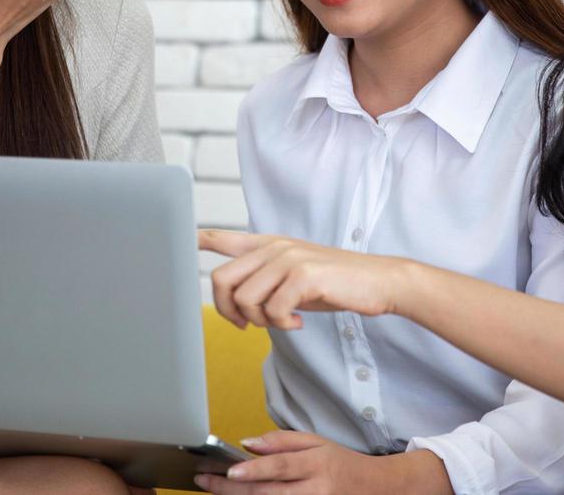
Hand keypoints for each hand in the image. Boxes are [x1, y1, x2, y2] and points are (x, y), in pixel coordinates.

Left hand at [194, 431, 447, 494]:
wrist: (376, 489)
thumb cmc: (343, 463)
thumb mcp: (317, 442)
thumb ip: (283, 441)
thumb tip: (249, 443)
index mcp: (317, 464)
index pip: (281, 466)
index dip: (255, 469)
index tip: (230, 469)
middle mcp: (315, 490)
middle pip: (268, 492)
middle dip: (233, 488)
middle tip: (206, 481)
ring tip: (215, 491)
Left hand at [198, 230, 410, 330]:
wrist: (378, 281)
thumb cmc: (335, 283)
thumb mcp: (295, 277)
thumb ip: (266, 280)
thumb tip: (236, 302)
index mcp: (270, 245)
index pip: (226, 238)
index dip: (202, 241)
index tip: (185, 241)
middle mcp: (275, 247)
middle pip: (221, 279)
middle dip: (226, 310)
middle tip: (247, 324)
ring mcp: (289, 259)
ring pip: (244, 299)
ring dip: (259, 321)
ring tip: (283, 321)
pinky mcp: (303, 275)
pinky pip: (272, 311)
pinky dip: (282, 325)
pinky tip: (298, 322)